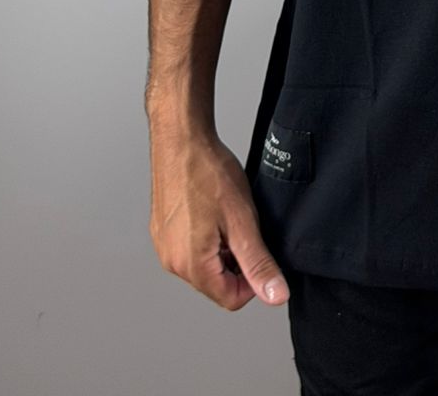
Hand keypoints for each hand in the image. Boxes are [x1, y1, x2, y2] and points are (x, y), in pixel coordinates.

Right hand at [148, 122, 290, 311]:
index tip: (259, 251)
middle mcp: (172, 261)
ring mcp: (164, 246)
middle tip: (243, 226)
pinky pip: (190, 249)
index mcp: (190, 265)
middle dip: (236, 262)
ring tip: (227, 215)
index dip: (253, 281)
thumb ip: (258, 263)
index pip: (230, 299)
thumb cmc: (207, 171)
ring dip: (222, 249)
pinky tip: (212, 211)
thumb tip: (275, 295)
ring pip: (204, 266)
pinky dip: (207, 237)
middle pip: (216, 284)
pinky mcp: (162, 232)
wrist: (181, 138)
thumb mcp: (243, 220)